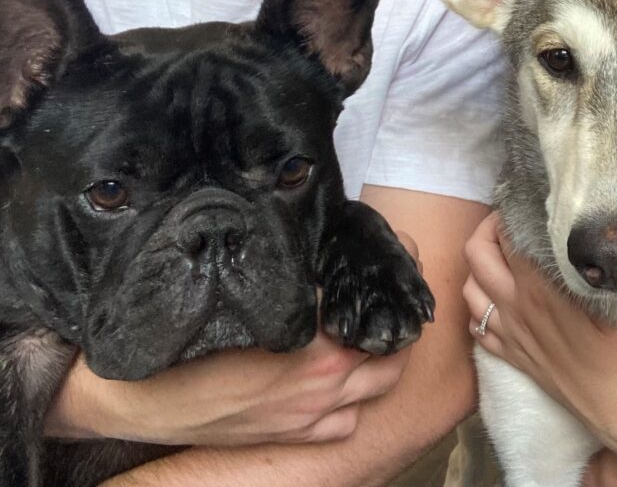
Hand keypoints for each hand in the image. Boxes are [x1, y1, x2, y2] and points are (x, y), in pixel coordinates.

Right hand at [48, 234, 423, 446]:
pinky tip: (344, 380)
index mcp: (315, 345)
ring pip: (379, 387)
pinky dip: (356, 402)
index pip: (373, 308)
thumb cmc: (190, 343)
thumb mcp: (245, 298)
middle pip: (393, 351)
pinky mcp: (295, 437)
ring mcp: (312, 416)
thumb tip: (323, 254)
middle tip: (392, 293)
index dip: (392, 276)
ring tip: (375, 330)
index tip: (399, 252)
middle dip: (398, 322)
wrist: (145, 398)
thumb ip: (293, 284)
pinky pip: (347, 423)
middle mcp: (324, 383)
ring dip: (384, 359)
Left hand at [462, 213, 616, 433]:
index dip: (511, 213)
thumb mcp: (614, 296)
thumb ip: (583, 264)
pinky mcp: (513, 359)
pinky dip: (479, 308)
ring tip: (500, 257)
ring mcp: (511, 335)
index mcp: (540, 288)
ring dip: (478, 268)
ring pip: (469, 290)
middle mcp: (516, 308)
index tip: (524, 204)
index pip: (508, 237)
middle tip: (508, 223)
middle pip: (476, 255)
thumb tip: (572, 233)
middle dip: (486, 230)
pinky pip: (477, 328)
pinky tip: (497, 301)